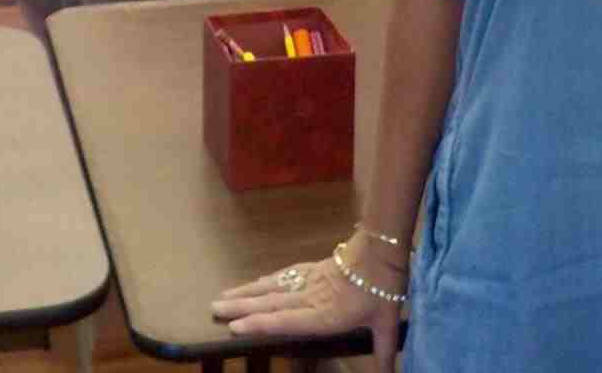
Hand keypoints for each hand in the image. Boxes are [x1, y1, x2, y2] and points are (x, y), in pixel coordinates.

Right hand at [212, 257, 401, 372]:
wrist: (383, 248)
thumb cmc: (385, 289)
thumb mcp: (387, 323)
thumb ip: (384, 352)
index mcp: (326, 314)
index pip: (287, 320)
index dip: (260, 323)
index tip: (235, 326)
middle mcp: (311, 297)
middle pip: (271, 302)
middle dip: (241, 307)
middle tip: (214, 309)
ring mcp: (309, 281)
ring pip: (273, 286)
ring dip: (247, 292)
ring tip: (223, 296)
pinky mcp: (312, 268)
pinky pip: (284, 275)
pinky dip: (266, 280)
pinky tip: (256, 281)